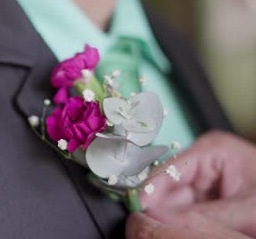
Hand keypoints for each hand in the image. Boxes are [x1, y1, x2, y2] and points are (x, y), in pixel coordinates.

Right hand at [127, 131, 255, 237]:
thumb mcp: (249, 207)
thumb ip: (204, 215)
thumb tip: (159, 219)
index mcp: (211, 151)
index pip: (166, 170)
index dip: (148, 194)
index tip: (137, 213)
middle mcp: (202, 165)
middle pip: (165, 190)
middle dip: (158, 211)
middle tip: (147, 229)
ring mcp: (203, 185)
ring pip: (171, 206)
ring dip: (167, 220)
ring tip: (160, 230)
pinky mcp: (205, 203)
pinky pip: (182, 216)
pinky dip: (178, 225)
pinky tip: (176, 230)